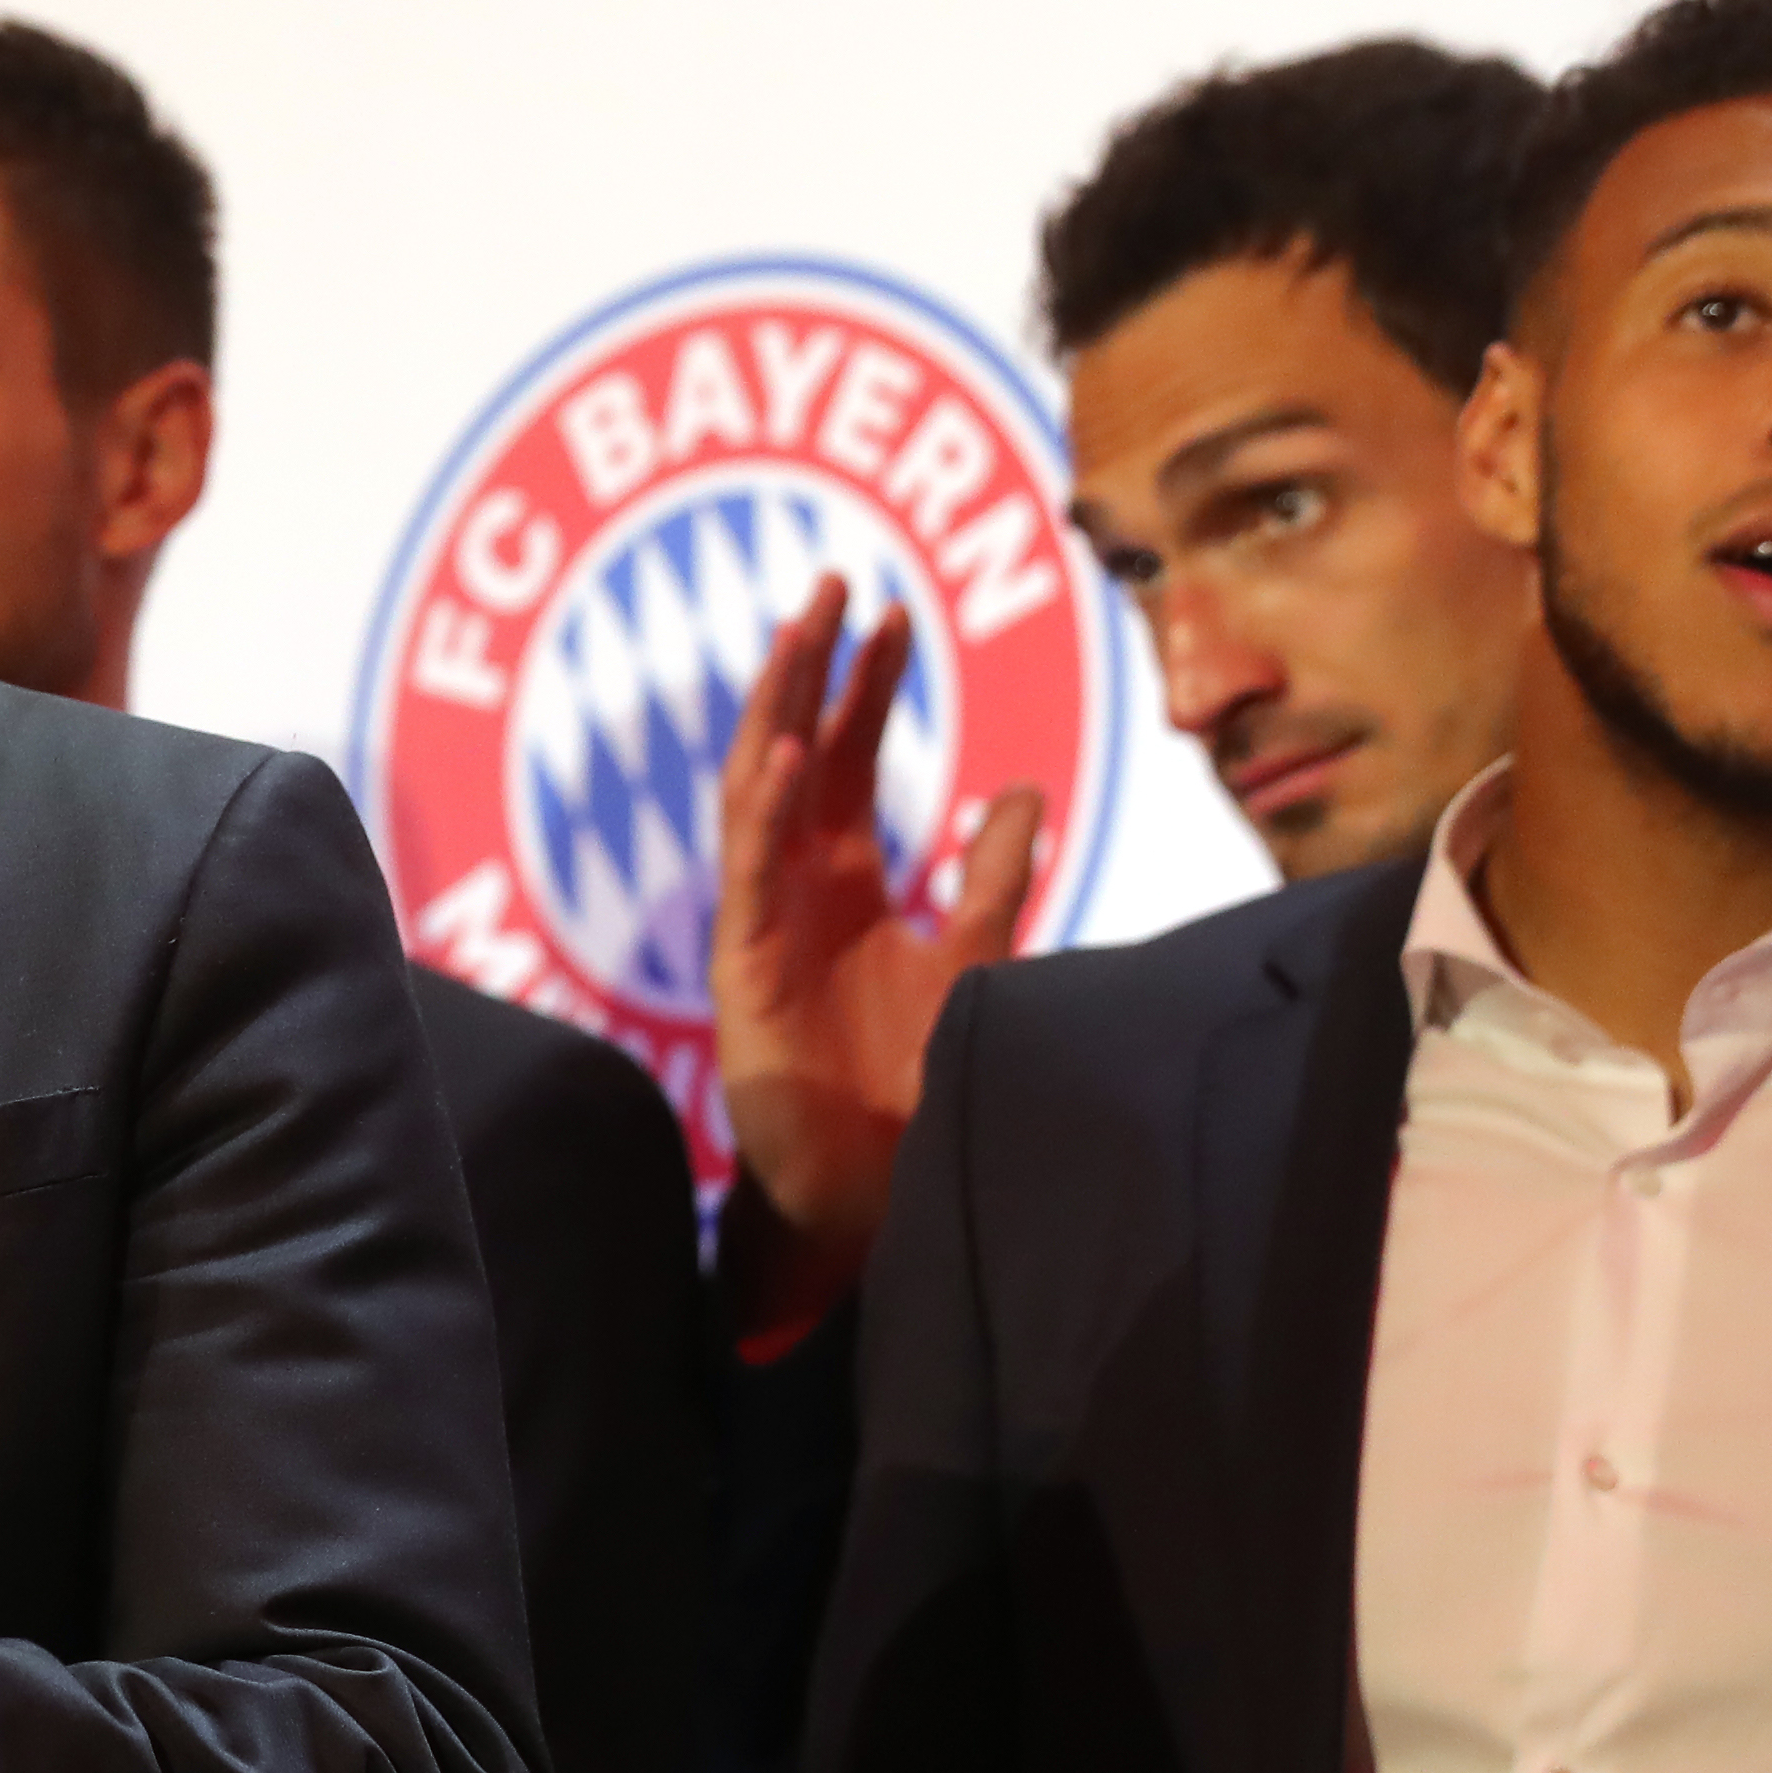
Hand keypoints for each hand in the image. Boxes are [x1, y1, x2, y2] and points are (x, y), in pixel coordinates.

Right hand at [709, 577, 1041, 1355]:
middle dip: (812, 669)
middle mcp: (794, 890)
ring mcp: (763, 924)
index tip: (894, 614)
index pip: (847, 760)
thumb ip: (990, 877)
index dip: (866, 687)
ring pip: (759, 794)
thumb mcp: (973, 956)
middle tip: (837, 585)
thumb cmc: (913, 1082)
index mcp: (841, 882)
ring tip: (804, 636)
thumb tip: (1025, 791)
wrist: (879, 1188)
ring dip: (779, 711)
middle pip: (795, 753)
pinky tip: (790, 752)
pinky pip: (750, 876)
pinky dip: (767, 812)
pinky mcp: (746, 973)